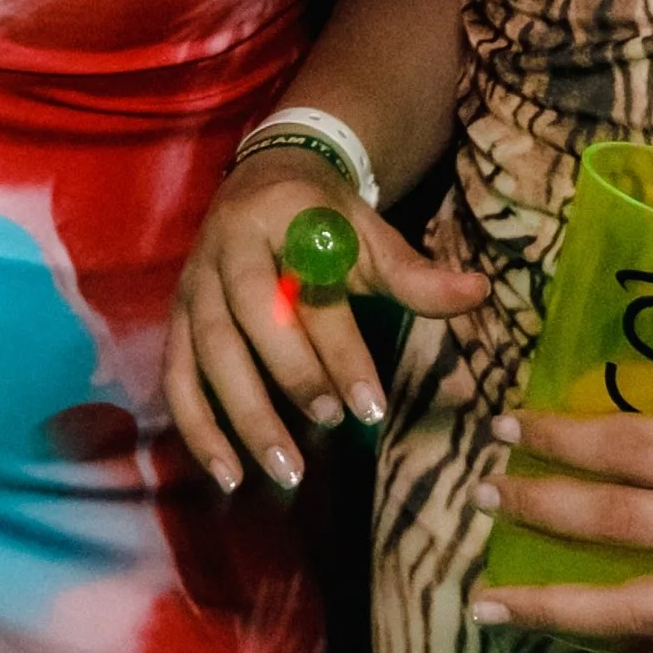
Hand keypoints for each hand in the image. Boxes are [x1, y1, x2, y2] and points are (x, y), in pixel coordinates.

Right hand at [164, 143, 488, 494]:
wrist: (266, 179)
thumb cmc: (326, 217)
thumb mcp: (372, 234)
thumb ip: (416, 274)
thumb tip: (477, 292)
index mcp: (281, 216)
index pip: (308, 283)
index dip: (339, 347)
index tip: (372, 406)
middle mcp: (226, 245)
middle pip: (248, 314)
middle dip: (290, 373)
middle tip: (331, 423)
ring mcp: (194, 283)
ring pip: (206, 350)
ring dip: (241, 413)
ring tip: (286, 470)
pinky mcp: (175, 316)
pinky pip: (176, 374)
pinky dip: (196, 426)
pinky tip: (228, 473)